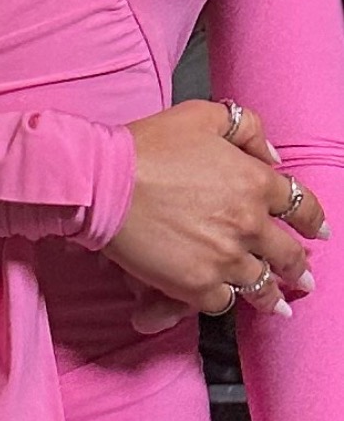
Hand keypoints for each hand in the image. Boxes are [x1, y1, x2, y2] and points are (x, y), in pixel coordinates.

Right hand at [103, 100, 325, 333]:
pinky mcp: (197, 283)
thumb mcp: (201, 115)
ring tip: (276, 304)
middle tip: (303, 278)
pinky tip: (225, 301)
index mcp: (255, 182)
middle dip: (298, 267)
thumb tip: (271, 156)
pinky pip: (222, 302)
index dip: (313, 220)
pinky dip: (223, 301)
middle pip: (288, 253)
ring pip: (261, 284)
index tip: (318, 231)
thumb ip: (247, 128)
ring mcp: (226, 258)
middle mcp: (250, 224)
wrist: (103, 181)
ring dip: (272, 295)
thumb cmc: (146, 146)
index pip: (301, 206)